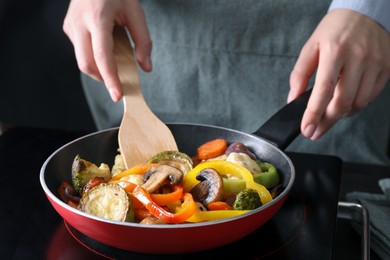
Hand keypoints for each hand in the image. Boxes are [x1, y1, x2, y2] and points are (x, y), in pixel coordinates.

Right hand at [63, 0, 151, 101]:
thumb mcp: (136, 12)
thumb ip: (143, 41)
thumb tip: (146, 67)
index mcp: (97, 17)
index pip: (102, 56)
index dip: (110, 79)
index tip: (118, 95)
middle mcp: (80, 22)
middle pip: (86, 64)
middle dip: (103, 79)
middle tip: (119, 84)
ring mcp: (71, 25)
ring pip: (82, 60)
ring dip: (99, 68)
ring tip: (115, 58)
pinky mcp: (68, 27)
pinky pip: (80, 51)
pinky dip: (94, 57)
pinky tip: (105, 47)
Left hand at [289, 9, 389, 139]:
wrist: (365, 12)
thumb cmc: (334, 30)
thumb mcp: (311, 47)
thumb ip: (300, 74)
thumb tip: (293, 99)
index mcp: (334, 51)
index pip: (323, 90)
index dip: (314, 114)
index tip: (307, 130)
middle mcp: (358, 57)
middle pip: (342, 102)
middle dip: (327, 122)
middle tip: (315, 131)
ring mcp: (375, 63)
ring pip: (358, 103)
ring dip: (342, 114)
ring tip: (329, 113)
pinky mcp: (386, 68)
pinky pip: (371, 97)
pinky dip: (356, 105)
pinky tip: (346, 103)